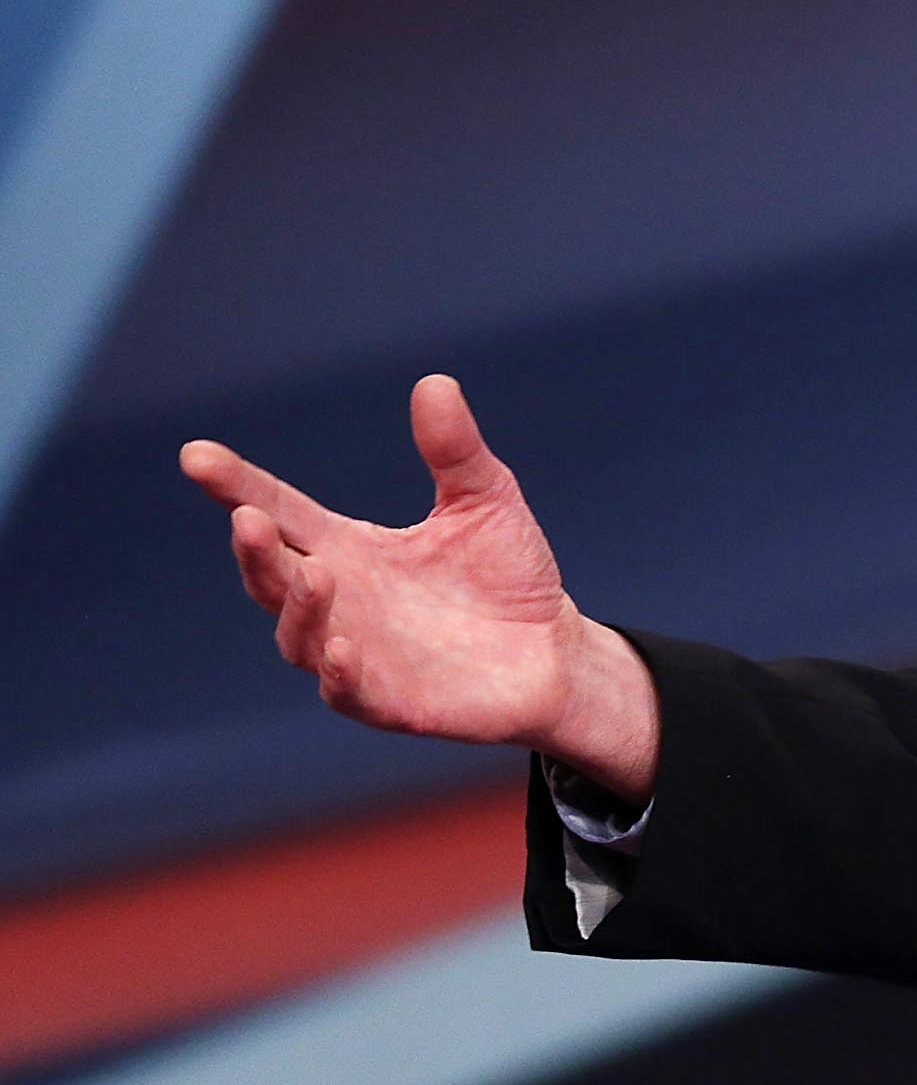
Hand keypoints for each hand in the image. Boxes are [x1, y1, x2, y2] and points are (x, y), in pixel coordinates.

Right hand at [180, 375, 659, 800]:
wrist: (552, 652)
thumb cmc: (507, 574)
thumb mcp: (484, 499)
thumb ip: (454, 449)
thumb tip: (435, 382)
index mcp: (347, 548)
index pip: (280, 511)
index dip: (236, 485)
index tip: (196, 455)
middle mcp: (338, 600)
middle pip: (272, 577)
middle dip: (255, 551)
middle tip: (246, 517)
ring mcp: (357, 654)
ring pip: (299, 636)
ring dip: (300, 608)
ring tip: (316, 573)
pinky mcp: (390, 701)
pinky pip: (348, 694)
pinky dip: (340, 673)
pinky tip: (343, 649)